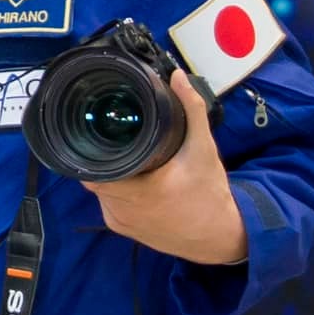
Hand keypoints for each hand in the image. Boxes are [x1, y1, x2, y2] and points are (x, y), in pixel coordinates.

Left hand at [81, 69, 247, 264]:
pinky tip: (132, 181)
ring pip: (99, 191)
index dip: (92, 149)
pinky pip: (108, 205)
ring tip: (128, 159)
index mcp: (137, 191)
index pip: (93, 167)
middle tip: (121, 143)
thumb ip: (191, 110)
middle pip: (94, 176)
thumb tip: (177, 77)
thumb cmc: (211, 193)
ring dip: (109, 174)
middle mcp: (122, 210)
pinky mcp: (123, 230)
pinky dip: (115, 192)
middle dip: (104, 158)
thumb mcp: (203, 148)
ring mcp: (120, 223)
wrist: (221, 237)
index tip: (101, 133)